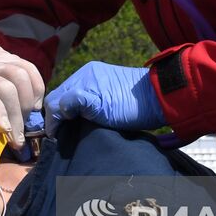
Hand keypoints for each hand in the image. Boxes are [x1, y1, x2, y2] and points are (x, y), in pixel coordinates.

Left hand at [0, 24, 44, 147]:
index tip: (5, 130)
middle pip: (7, 90)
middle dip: (16, 118)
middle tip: (17, 141)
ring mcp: (0, 61)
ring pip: (21, 78)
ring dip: (27, 104)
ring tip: (24, 123)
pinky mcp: (12, 57)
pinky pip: (30, 70)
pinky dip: (37, 88)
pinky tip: (35, 105)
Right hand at [44, 62, 164, 137]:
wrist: (162, 99)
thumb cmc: (132, 106)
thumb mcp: (101, 107)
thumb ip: (75, 103)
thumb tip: (56, 110)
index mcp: (84, 77)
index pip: (54, 99)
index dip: (52, 121)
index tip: (56, 139)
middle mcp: (87, 75)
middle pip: (62, 99)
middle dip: (59, 118)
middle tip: (63, 138)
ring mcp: (97, 81)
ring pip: (72, 100)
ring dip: (69, 116)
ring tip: (73, 133)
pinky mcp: (106, 89)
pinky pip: (83, 100)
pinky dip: (79, 112)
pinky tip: (84, 124)